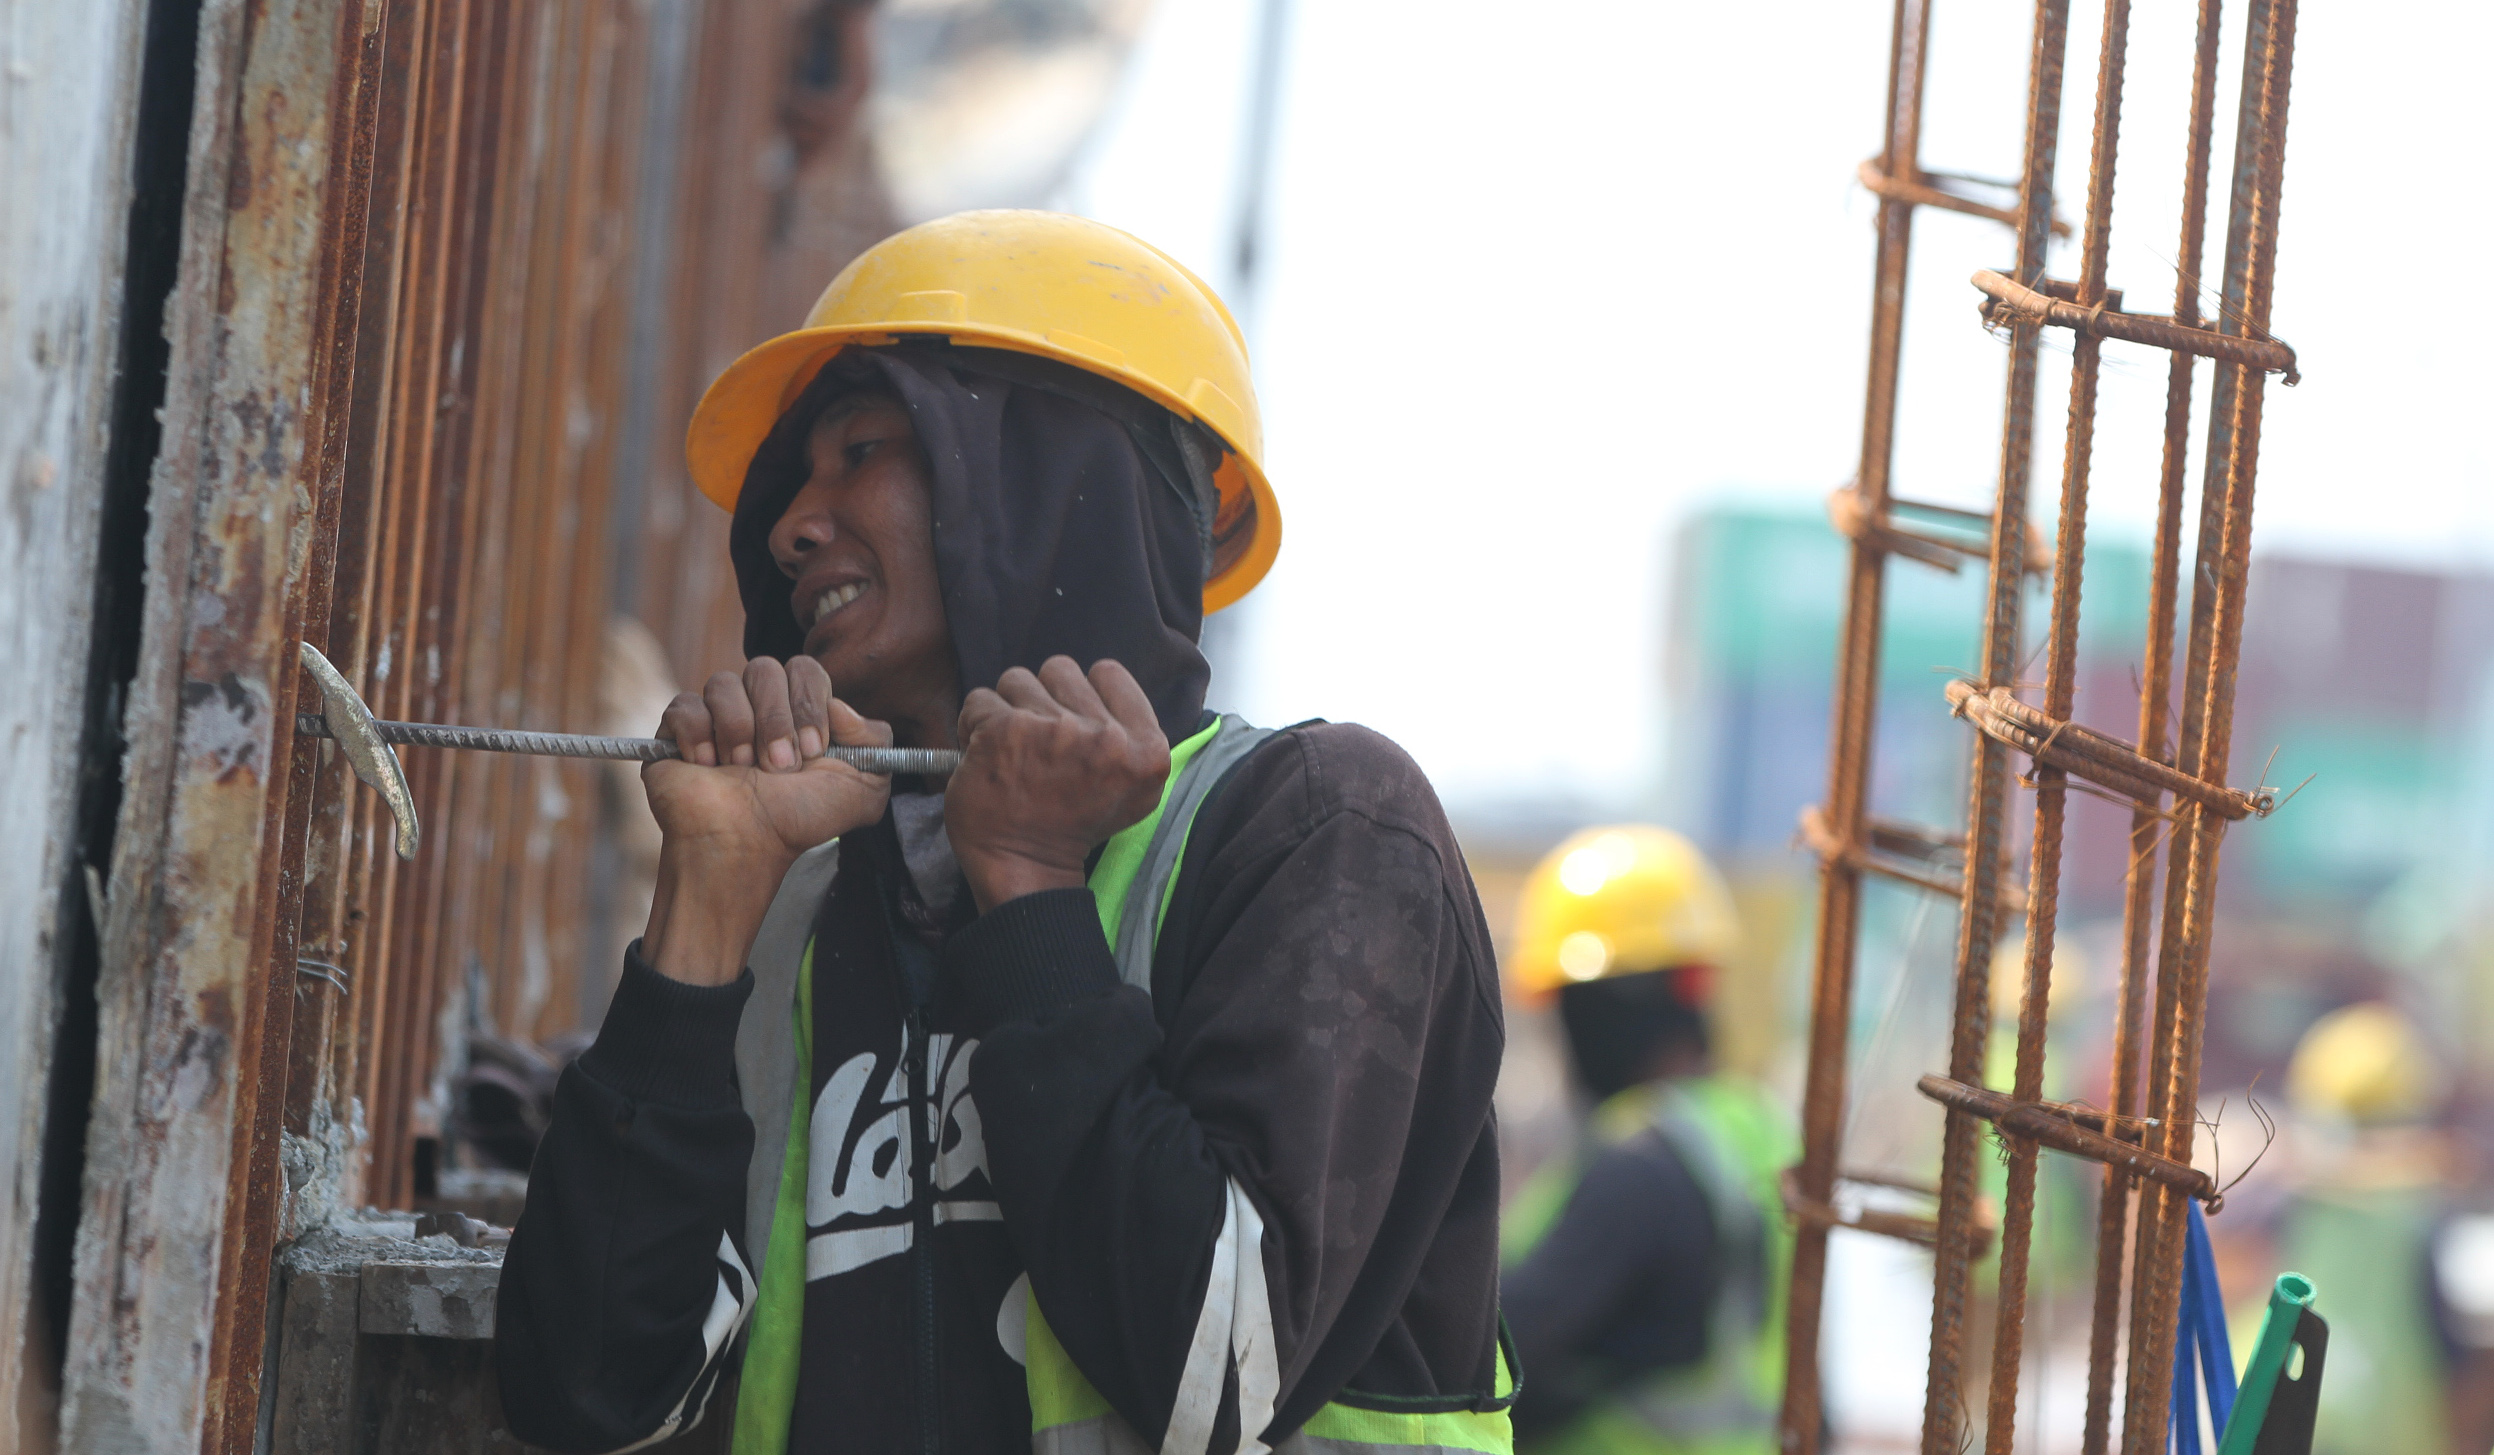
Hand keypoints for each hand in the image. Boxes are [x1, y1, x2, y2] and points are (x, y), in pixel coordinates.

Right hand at [639, 656, 892, 983]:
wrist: (745, 845)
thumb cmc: (799, 820)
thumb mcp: (864, 788)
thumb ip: (878, 739)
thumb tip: (843, 707)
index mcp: (798, 711)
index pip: (804, 668)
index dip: (809, 702)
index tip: (812, 749)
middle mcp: (758, 707)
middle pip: (763, 668)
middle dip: (775, 720)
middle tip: (777, 766)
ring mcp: (717, 715)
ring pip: (723, 683)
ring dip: (738, 731)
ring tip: (740, 771)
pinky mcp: (678, 727)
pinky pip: (685, 704)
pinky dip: (700, 738)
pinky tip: (707, 767)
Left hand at [945, 657, 1170, 911]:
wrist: (1027, 871)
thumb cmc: (1072, 829)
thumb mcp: (1132, 789)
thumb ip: (1127, 736)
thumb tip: (1098, 688)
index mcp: (1146, 749)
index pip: (1109, 672)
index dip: (1083, 695)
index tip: (1072, 725)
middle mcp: (1105, 736)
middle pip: (1061, 669)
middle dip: (1044, 699)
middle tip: (1038, 742)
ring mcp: (1054, 730)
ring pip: (1017, 679)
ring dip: (1009, 709)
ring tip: (1012, 750)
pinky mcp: (1004, 731)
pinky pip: (980, 700)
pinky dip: (975, 725)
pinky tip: (986, 756)